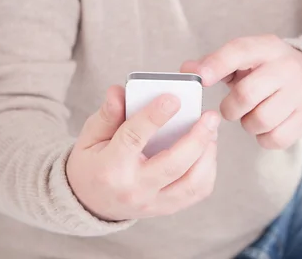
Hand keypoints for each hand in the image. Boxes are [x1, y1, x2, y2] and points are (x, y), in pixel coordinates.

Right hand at [66, 86, 219, 221]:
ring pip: (192, 183)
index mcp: (110, 168)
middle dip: (197, 138)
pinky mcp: (166, 208)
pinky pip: (197, 192)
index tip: (173, 98)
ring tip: (211, 131)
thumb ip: (107, 114)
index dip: (154, 117)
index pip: (133, 138)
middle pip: (173, 164)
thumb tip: (120, 92)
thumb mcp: (90, 136)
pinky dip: (207, 170)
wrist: (89, 202)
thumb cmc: (92, 163)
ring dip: (207, 155)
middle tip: (210, 116)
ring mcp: (153, 203)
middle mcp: (134, 189)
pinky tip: (207, 150)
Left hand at [181, 35, 301, 149]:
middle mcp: (287, 67)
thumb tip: (186, 70)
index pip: (238, 51)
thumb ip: (214, 63)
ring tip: (252, 114)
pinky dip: (263, 137)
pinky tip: (267, 126)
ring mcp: (301, 93)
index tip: (200, 79)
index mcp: (267, 47)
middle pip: (246, 94)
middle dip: (230, 108)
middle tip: (231, 108)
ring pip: (259, 120)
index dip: (216, 65)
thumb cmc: (267, 71)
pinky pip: (274, 138)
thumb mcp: (246, 59)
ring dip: (247, 124)